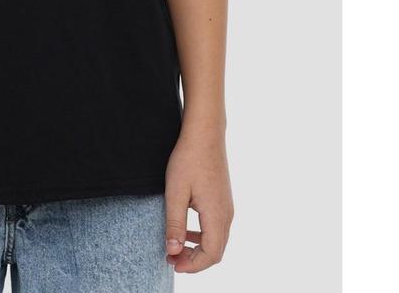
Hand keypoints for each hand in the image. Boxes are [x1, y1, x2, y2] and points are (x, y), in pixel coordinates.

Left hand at [163, 124, 233, 272]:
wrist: (205, 132)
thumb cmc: (188, 158)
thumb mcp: (176, 192)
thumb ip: (175, 223)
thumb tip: (173, 250)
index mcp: (217, 215)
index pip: (211, 255)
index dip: (192, 265)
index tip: (172, 262)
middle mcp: (226, 214)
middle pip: (216, 251)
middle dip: (194, 260)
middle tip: (171, 257)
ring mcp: (227, 206)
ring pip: (217, 240)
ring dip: (198, 248)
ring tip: (176, 246)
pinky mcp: (223, 199)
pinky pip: (216, 227)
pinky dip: (202, 235)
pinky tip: (186, 229)